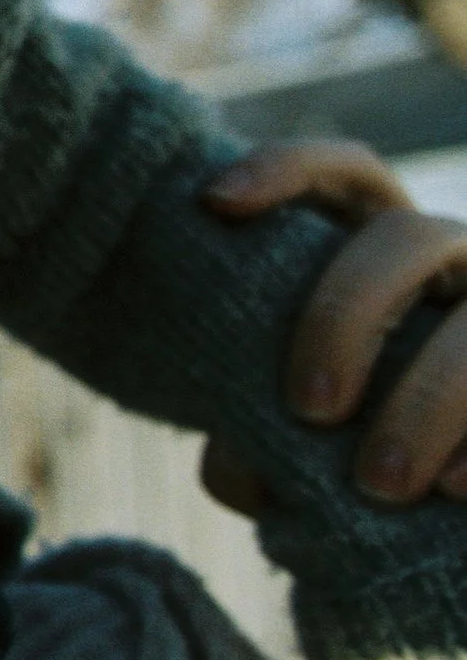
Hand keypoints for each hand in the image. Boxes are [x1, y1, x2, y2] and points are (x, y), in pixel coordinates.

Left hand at [204, 139, 466, 501]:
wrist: (426, 490)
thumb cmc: (343, 446)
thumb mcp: (288, 437)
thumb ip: (253, 445)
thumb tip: (248, 474)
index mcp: (374, 250)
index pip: (345, 172)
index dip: (288, 169)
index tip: (215, 204)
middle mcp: (449, 262)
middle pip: (407, 237)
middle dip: (348, 315)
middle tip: (308, 409)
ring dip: (428, 400)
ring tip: (381, 483)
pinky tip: (455, 488)